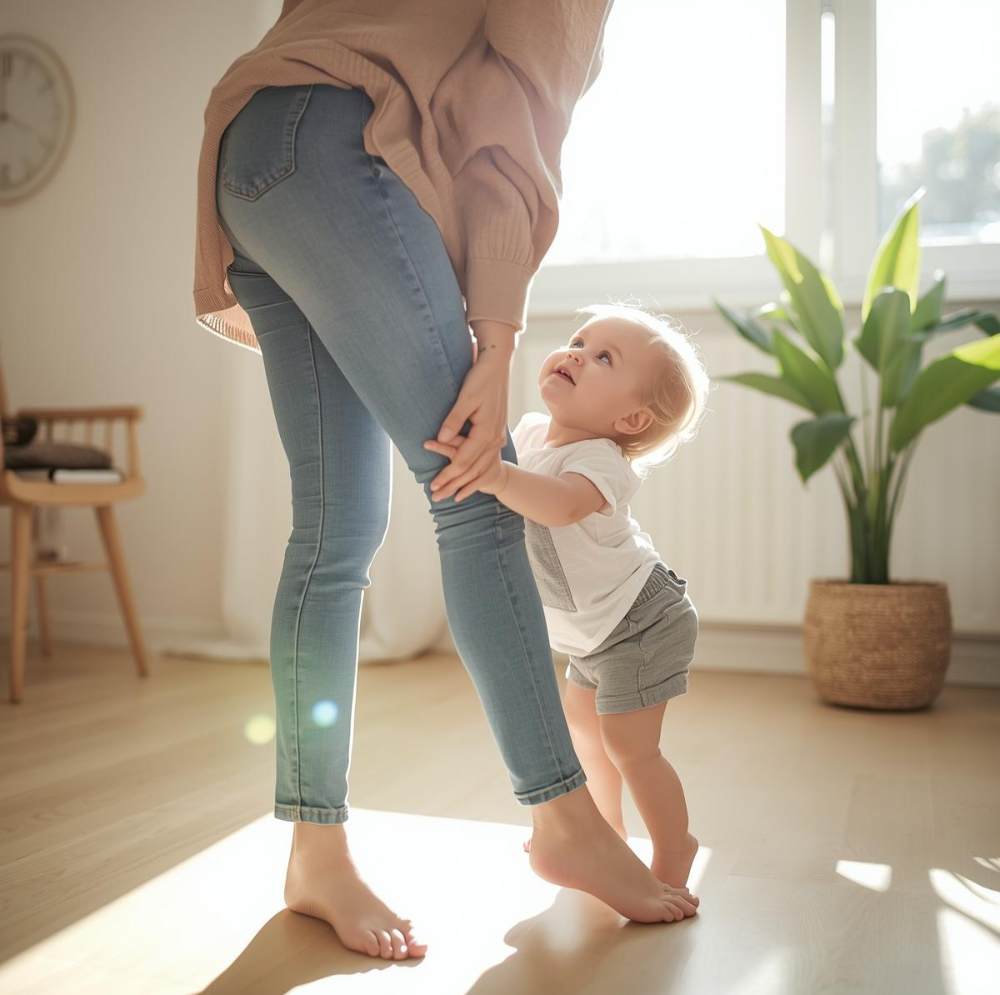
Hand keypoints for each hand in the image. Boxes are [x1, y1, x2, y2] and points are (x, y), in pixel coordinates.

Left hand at [426, 321, 514, 499]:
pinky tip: (468, 484)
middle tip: (435, 497)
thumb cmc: (481, 378)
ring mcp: (497, 438)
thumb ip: (454, 420)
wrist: (498, 365)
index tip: (432, 485)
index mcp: (486, 432)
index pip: (463, 460)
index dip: (447, 475)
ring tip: (449, 496)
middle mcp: (494, 439)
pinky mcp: (496, 434)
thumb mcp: (466, 397)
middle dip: (452, 484)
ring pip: (479, 468)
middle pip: (471, 469)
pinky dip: (475, 475)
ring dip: (463, 483)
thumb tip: (441, 438)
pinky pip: (485, 461)